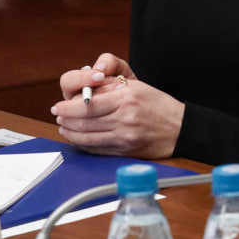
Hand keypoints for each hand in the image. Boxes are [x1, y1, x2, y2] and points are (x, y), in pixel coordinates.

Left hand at [53, 54, 183, 158]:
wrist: (181, 128)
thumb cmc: (159, 105)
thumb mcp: (137, 87)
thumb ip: (110, 88)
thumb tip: (84, 93)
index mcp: (126, 98)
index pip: (87, 104)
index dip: (68, 107)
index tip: (59, 106)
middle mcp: (125, 117)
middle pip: (83, 122)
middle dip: (65, 119)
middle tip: (58, 116)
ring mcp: (124, 136)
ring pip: (86, 137)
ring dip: (70, 133)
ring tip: (64, 127)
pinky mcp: (124, 150)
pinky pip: (96, 148)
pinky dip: (82, 144)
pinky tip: (77, 139)